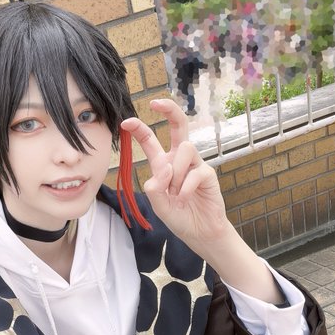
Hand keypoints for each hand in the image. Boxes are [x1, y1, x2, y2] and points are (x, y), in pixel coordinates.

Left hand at [124, 99, 282, 302]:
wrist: (199, 232)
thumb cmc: (179, 217)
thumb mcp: (159, 206)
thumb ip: (156, 189)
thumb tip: (164, 169)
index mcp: (164, 164)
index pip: (151, 141)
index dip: (139, 129)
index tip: (126, 121)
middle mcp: (180, 160)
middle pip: (179, 126)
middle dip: (169, 110)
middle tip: (157, 102)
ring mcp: (195, 165)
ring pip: (185, 148)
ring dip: (177, 172)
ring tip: (175, 193)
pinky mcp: (208, 174)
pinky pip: (196, 172)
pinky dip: (186, 187)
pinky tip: (184, 198)